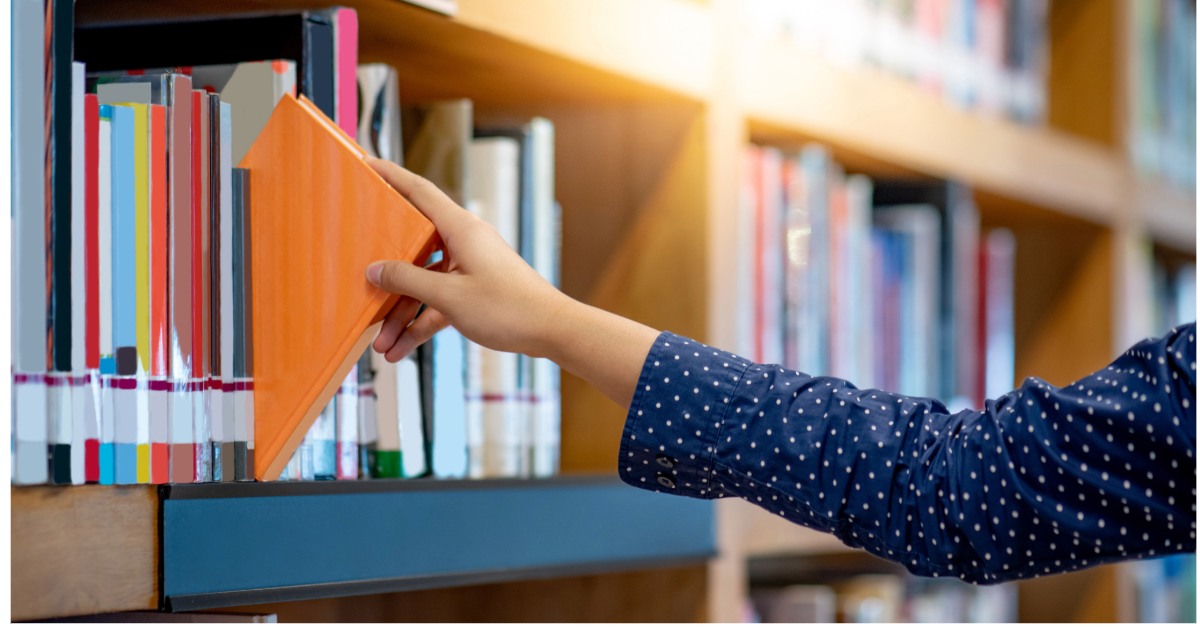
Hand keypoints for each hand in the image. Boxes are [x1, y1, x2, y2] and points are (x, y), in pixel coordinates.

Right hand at [364, 157, 659, 407]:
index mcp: (460, 229)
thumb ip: (408, 281)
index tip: (367, 164)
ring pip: (424, 283)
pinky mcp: (475, 291)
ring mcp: (469, 267)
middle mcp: (464, 242)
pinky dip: (421, 323)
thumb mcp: (449, 296)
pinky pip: (439, 302)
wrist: (551, 331)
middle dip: (386, 277)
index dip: (392, 176)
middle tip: (358, 280)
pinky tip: (401, 348)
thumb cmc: (509, 308)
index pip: (419, 192)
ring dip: (402, 314)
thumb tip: (375, 270)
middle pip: (413, 247)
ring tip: (381, 343)